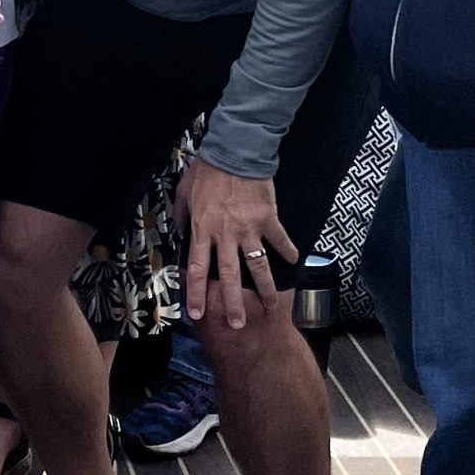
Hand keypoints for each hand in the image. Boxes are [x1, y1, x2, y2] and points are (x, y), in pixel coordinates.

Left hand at [175, 155, 296, 332]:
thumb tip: (180, 233)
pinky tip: (294, 261)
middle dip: (232, 303)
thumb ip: (182, 216)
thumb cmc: (207, 170)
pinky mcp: (268, 219)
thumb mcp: (184, 192)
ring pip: (257, 266)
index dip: (196, 292)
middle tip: (238, 324)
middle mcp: (225, 235)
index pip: (196, 268)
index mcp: (202, 230)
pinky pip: (279, 239)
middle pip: (228, 276)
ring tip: (271, 306)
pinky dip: (288, 250)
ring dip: (264, 288)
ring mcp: (248, 229)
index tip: (198, 313)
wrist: (234, 151)